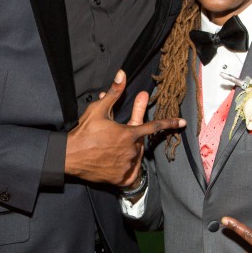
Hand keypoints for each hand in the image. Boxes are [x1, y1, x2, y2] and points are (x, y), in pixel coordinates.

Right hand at [65, 70, 183, 186]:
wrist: (69, 156)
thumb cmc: (84, 132)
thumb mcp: (99, 109)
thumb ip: (114, 92)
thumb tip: (122, 74)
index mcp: (129, 134)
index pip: (154, 127)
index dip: (169, 123)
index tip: (182, 123)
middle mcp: (132, 151)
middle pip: (139, 141)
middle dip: (131, 135)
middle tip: (115, 134)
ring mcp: (127, 166)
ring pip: (135, 156)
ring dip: (128, 150)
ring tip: (110, 147)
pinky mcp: (121, 178)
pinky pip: (130, 172)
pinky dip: (126, 168)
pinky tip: (115, 163)